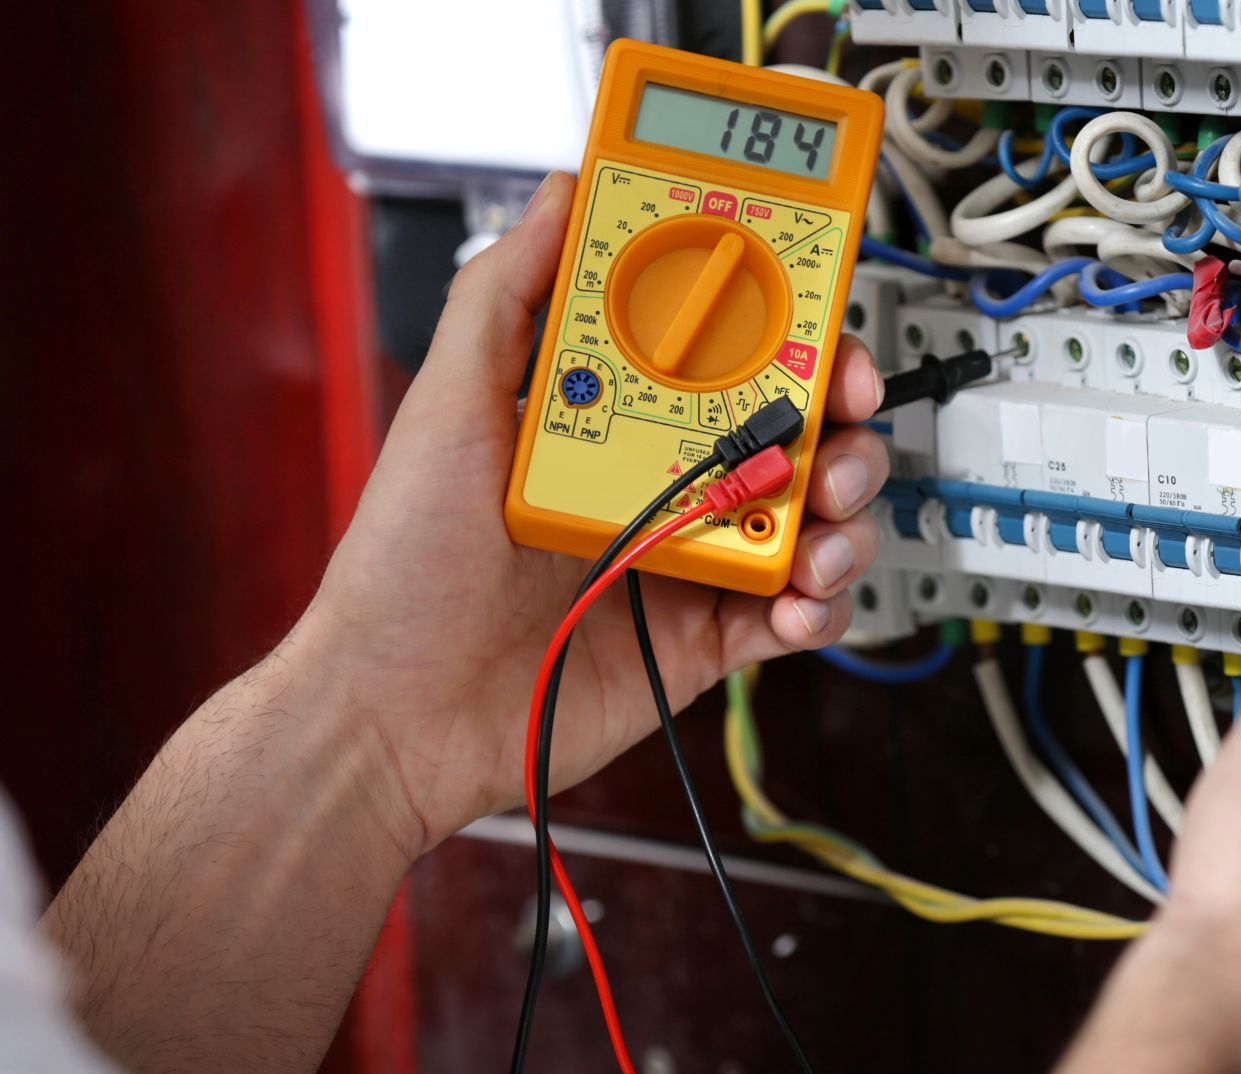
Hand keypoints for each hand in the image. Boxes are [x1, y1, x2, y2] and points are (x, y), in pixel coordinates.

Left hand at [295, 173, 888, 851]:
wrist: (396, 710)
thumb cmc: (406, 564)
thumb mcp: (449, 403)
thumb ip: (505, 292)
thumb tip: (562, 196)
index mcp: (618, 417)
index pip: (729, 352)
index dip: (793, 329)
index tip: (821, 324)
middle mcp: (664, 480)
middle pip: (795, 430)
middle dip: (842, 419)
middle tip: (843, 423)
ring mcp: (691, 559)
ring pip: (814, 518)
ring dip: (844, 512)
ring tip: (817, 529)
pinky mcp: (706, 639)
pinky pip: (795, 615)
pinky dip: (819, 606)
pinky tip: (793, 602)